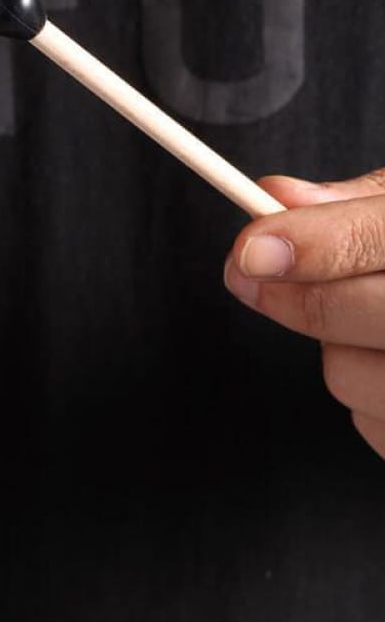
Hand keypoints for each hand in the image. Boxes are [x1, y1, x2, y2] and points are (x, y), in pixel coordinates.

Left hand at [224, 171, 384, 458]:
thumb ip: (361, 206)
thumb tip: (280, 194)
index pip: (380, 240)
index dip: (308, 244)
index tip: (249, 249)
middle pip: (358, 311)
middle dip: (296, 296)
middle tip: (253, 273)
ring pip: (348, 375)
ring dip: (336, 350)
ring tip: (373, 325)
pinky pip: (372, 427)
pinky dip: (365, 400)